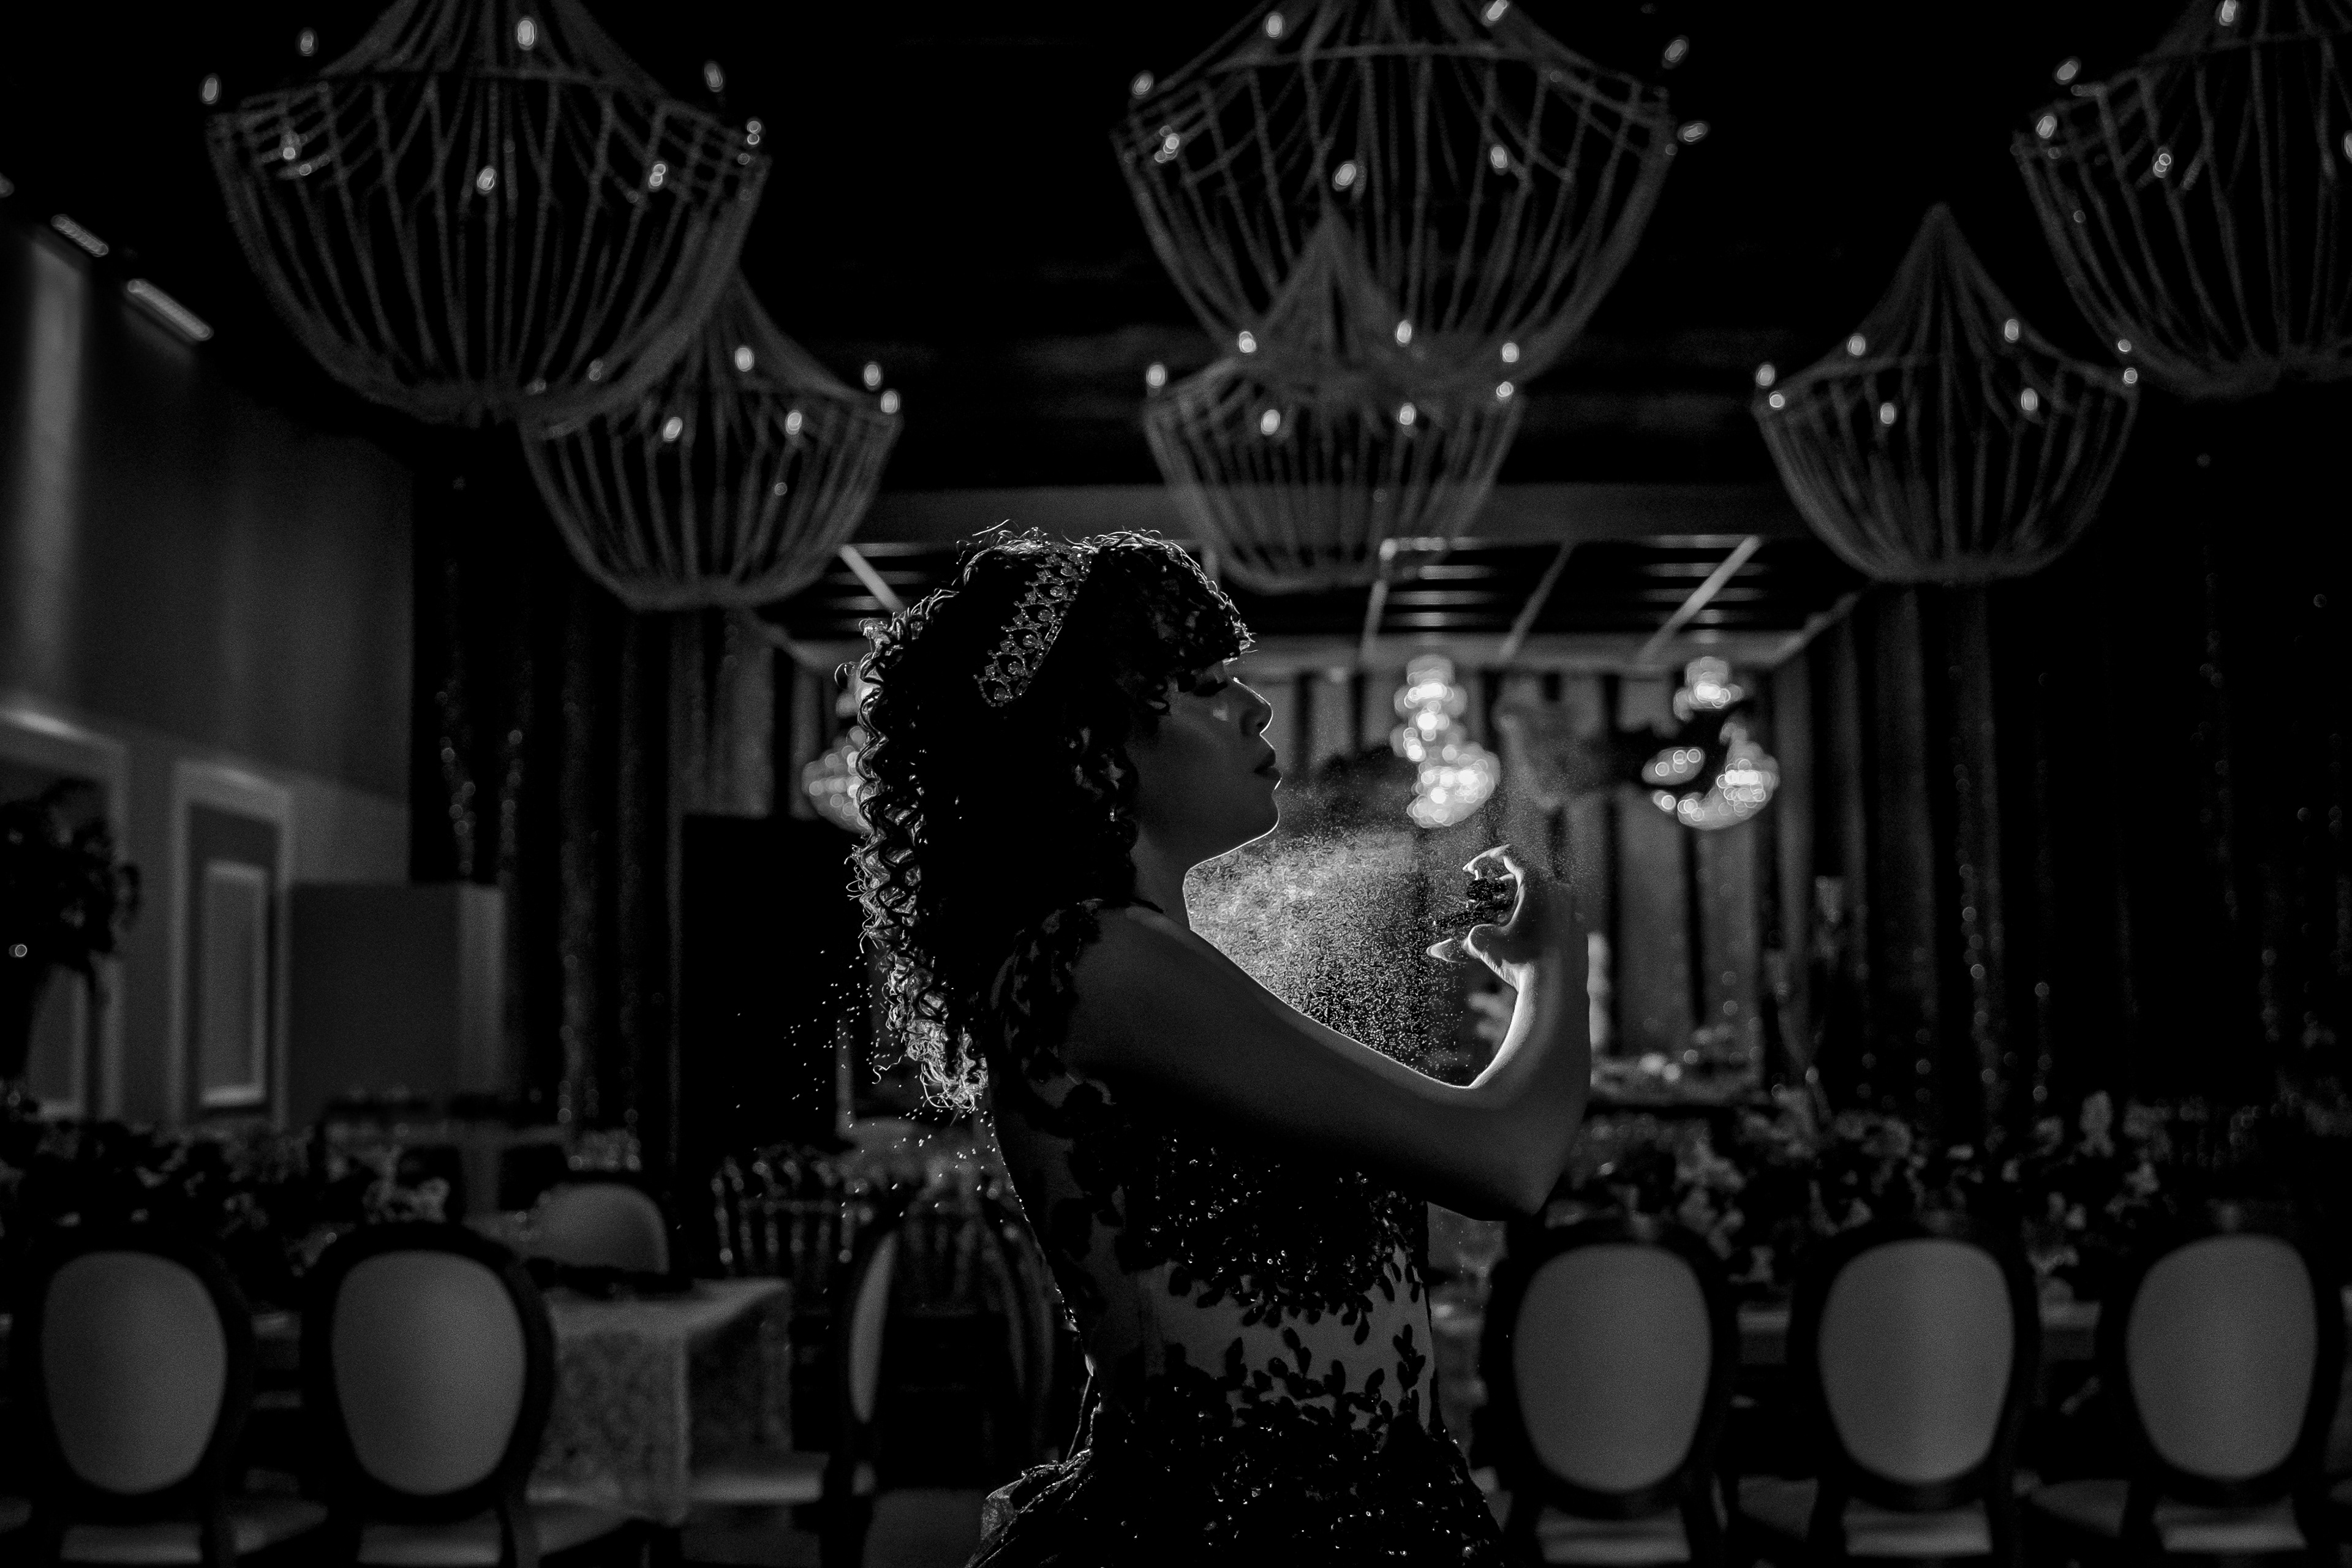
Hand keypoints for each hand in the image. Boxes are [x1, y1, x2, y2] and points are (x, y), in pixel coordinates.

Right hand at [1428, 845, 1571, 985]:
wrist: (1558, 991)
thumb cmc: (1521, 961)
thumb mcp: (1484, 945)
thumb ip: (1458, 942)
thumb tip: (1433, 951)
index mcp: (1536, 882)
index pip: (1508, 854)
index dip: (1484, 859)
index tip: (1469, 870)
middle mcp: (1558, 888)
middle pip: (1524, 876)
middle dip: (1499, 888)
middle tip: (1484, 903)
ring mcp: (1573, 908)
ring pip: (1542, 895)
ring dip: (1519, 903)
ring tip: (1503, 922)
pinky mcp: (1579, 927)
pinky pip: (1556, 913)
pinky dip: (1538, 918)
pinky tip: (1525, 936)